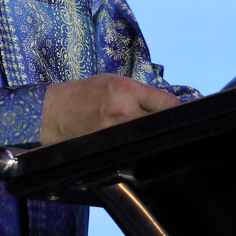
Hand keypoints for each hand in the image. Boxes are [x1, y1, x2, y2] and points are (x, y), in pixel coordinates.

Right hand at [39, 73, 180, 144]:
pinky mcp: (106, 150)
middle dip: (169, 127)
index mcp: (125, 90)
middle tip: (174, 130)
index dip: (179, 110)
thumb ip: (139, 94)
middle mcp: (122, 112)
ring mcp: (115, 134)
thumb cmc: (81, 94)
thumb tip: (167, 107)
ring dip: (154, 140)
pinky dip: (137, 150)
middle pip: (162, 124)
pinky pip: (132, 152)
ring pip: (149, 141)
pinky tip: (136, 149)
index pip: (167, 103)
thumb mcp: (111, 83)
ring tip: (152, 139)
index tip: (185, 114)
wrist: (50, 113)